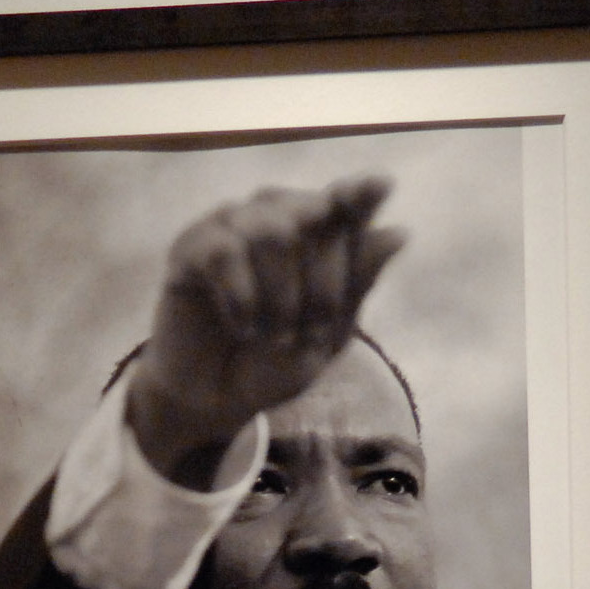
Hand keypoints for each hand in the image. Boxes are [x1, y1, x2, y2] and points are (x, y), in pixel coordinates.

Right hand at [125, 176, 403, 487]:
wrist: (216, 401)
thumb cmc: (274, 364)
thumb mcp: (328, 335)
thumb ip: (357, 286)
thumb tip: (399, 232)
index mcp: (316, 232)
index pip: (346, 200)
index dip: (361, 193)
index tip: (380, 187)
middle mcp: (276, 215)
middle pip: (314, 216)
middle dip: (322, 284)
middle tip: (310, 334)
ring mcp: (232, 225)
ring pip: (271, 232)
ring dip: (280, 296)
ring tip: (271, 334)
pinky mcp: (190, 246)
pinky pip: (224, 251)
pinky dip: (241, 298)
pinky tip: (241, 326)